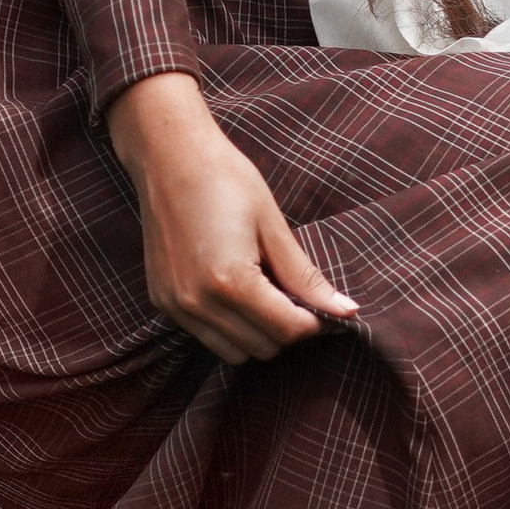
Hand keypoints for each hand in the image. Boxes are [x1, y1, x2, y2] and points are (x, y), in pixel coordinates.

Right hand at [107, 73, 356, 364]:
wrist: (169, 156)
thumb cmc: (227, 180)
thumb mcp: (273, 226)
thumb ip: (306, 277)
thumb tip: (347, 311)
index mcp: (231, 282)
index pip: (287, 330)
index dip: (313, 322)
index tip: (321, 304)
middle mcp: (199, 303)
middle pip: (263, 347)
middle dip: (287, 328)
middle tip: (294, 294)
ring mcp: (176, 306)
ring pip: (234, 352)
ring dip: (257, 333)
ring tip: (264, 291)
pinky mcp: (163, 301)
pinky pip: (206, 336)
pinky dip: (228, 326)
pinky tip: (235, 289)